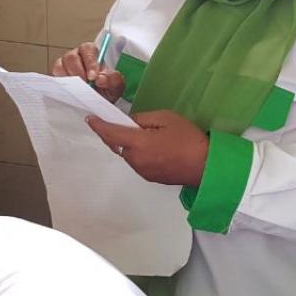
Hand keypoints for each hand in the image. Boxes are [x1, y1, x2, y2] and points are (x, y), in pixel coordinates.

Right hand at [53, 41, 124, 103]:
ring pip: (60, 66)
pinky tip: (70, 92)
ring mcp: (65, 65)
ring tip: (79, 90)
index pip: (88, 49)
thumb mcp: (115, 86)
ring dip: (69, 78)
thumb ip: (112, 80)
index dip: (90, 62)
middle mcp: (76, 56)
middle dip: (78, 72)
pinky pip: (55, 77)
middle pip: (71, 57)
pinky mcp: (58, 76)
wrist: (97, 102)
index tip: (93, 77)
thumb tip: (100, 79)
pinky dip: (61, 84)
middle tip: (85, 85)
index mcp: (91, 53)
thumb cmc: (106, 90)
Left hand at [87, 110, 208, 187]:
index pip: (111, 134)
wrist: (205, 166)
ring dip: (129, 144)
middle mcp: (135, 160)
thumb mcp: (166, 118)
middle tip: (124, 123)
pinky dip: (138, 153)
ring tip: (148, 135)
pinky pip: (137, 161)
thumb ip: (143, 119)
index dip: (98, 126)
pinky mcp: (149, 177)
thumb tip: (130, 123)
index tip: (90, 119)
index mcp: (138, 144)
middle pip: (117, 145)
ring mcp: (142, 171)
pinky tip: (154, 148)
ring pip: (127, 154)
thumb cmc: (187, 139)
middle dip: (117, 134)